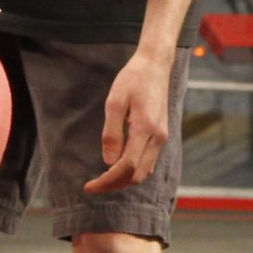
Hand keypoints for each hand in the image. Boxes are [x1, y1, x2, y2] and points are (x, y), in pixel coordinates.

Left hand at [84, 46, 172, 193]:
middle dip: (115, 185)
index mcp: (145, 128)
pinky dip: (133, 171)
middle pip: (138, 175)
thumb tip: (108, 162)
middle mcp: (158, 137)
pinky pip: (149, 162)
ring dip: (124, 180)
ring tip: (103, 180)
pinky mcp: (162, 135)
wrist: (155, 66)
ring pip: (145, 171)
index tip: (90, 185)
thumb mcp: (115, 101)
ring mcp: (162, 137)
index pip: (127, 166)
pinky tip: (118, 167)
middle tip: (93, 186)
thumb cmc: (132, 80)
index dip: (108, 180)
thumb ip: (111, 132)